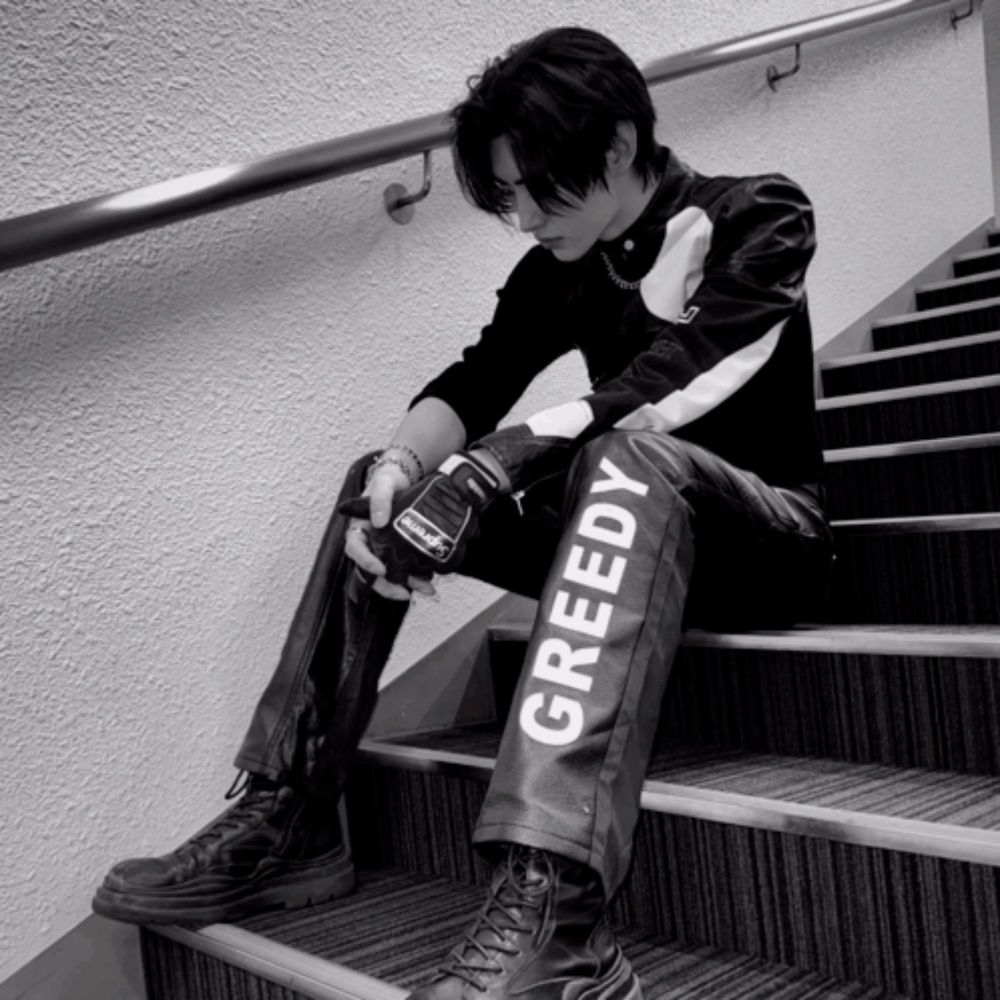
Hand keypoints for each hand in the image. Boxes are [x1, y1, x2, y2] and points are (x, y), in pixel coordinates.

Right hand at [339, 451, 501, 587]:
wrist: (409, 478)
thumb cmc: (390, 479)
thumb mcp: (384, 482)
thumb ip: (379, 497)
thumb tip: (378, 521)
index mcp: (359, 528)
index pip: (355, 549)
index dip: (365, 562)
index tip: (380, 569)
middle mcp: (371, 542)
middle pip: (372, 571)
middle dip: (387, 585)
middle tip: (403, 592)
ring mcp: (387, 548)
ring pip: (391, 573)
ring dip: (407, 585)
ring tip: (426, 590)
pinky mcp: (403, 550)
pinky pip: (407, 568)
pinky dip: (417, 577)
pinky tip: (429, 582)